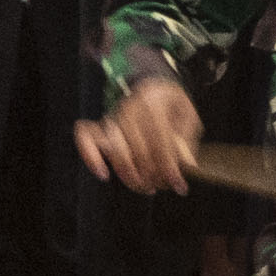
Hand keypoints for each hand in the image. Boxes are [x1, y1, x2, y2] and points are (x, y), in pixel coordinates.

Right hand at [76, 77, 201, 195]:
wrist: (156, 88)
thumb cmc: (173, 106)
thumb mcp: (189, 118)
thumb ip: (186, 141)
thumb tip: (184, 167)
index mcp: (153, 101)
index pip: (158, 138)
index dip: (168, 165)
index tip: (179, 185)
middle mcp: (129, 107)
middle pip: (137, 148)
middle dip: (151, 174)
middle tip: (164, 186)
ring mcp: (113, 115)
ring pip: (115, 149)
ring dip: (130, 174)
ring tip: (146, 187)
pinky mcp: (102, 125)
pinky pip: (86, 137)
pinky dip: (91, 156)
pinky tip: (103, 173)